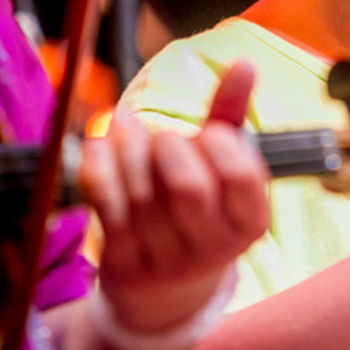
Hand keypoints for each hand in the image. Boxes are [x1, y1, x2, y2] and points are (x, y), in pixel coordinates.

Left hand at [79, 61, 269, 332]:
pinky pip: (106, 206)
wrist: (168, 285)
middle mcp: (215, 247)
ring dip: (127, 148)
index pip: (242, 177)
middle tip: (164, 137)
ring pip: (141, 195)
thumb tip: (244, 63)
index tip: (209, 133)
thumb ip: (232, 115)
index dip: (221, 145)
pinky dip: (98, 166)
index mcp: (252, 222)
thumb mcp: (224, 167)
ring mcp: (168, 260)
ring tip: (124, 125)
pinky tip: (99, 145)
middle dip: (169, 147)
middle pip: (188, 188)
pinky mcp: (125, 263)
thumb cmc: (202, 206)